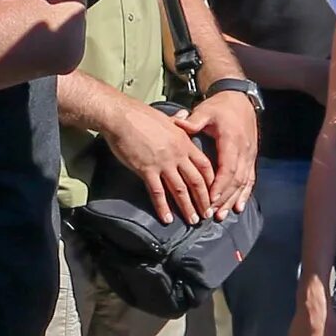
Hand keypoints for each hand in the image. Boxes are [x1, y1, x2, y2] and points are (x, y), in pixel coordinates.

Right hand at [100, 95, 215, 224]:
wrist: (122, 116)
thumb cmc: (141, 115)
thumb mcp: (166, 118)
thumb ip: (178, 121)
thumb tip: (184, 115)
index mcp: (184, 143)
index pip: (205, 166)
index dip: (211, 182)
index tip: (213, 194)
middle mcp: (177, 155)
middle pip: (196, 182)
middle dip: (203, 200)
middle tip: (207, 214)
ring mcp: (163, 164)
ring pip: (180, 190)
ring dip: (187, 207)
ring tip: (192, 220)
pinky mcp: (146, 169)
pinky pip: (157, 192)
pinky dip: (163, 207)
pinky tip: (167, 218)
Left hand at [184, 89, 258, 211]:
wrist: (238, 100)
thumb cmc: (219, 107)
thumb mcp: (205, 111)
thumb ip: (192, 120)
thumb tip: (178, 123)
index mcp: (232, 140)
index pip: (227, 167)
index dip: (219, 185)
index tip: (210, 198)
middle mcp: (244, 150)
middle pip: (235, 180)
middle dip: (224, 198)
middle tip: (210, 213)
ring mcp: (249, 155)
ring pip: (243, 182)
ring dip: (232, 200)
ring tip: (221, 215)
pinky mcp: (250, 158)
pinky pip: (249, 179)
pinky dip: (244, 194)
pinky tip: (238, 207)